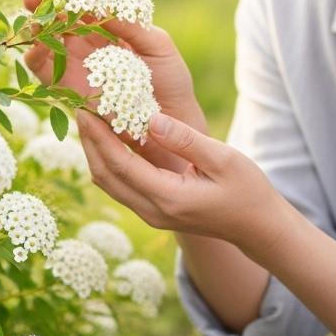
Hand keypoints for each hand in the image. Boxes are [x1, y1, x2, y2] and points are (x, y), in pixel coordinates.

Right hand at [20, 0, 207, 170]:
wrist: (169, 127)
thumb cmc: (170, 84)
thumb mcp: (158, 47)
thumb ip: (132, 25)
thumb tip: (104, 3)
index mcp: (109, 28)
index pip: (85, 0)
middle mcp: (88, 44)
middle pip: (59, 14)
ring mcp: (75, 65)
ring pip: (46, 38)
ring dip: (35, 20)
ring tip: (32, 6)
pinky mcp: (66, 89)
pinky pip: (43, 70)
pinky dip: (34, 55)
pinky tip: (34, 42)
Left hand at [74, 108, 283, 252]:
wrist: (257, 227)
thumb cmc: (247, 190)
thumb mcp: (223, 159)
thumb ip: (185, 139)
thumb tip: (150, 118)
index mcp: (169, 198)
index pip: (120, 166)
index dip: (98, 137)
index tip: (84, 109)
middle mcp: (153, 211)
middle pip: (105, 177)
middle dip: (88, 142)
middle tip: (78, 109)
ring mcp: (151, 215)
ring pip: (109, 184)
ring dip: (95, 152)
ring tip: (88, 119)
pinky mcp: (153, 211)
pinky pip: (121, 186)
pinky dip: (109, 161)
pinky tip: (108, 138)